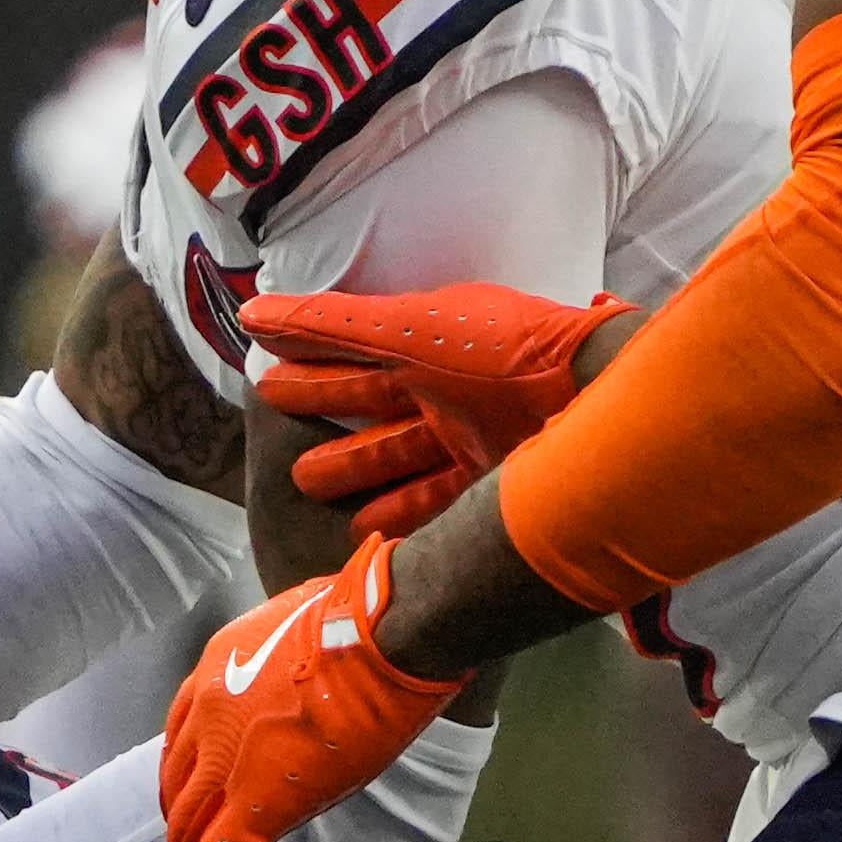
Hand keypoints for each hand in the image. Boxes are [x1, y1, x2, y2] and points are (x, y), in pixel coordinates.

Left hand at [158, 539, 465, 841]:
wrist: (378, 635)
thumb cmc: (366, 622)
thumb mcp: (308, 633)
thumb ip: (294, 667)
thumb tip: (320, 681)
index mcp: (214, 670)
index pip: (184, 735)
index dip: (186, 775)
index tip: (194, 800)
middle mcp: (204, 717)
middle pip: (178, 788)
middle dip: (178, 830)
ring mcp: (221, 763)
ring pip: (185, 835)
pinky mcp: (250, 805)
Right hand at [248, 280, 629, 529]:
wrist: (590, 397)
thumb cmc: (497, 351)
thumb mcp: (406, 330)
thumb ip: (330, 325)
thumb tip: (251, 312)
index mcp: (426, 345)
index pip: (352, 357)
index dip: (309, 369)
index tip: (264, 383)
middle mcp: (446, 390)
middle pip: (371, 407)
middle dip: (327, 418)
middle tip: (283, 443)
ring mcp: (470, 438)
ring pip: (397, 457)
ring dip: (355, 471)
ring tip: (310, 486)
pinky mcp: (491, 482)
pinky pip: (435, 500)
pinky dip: (398, 513)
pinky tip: (364, 528)